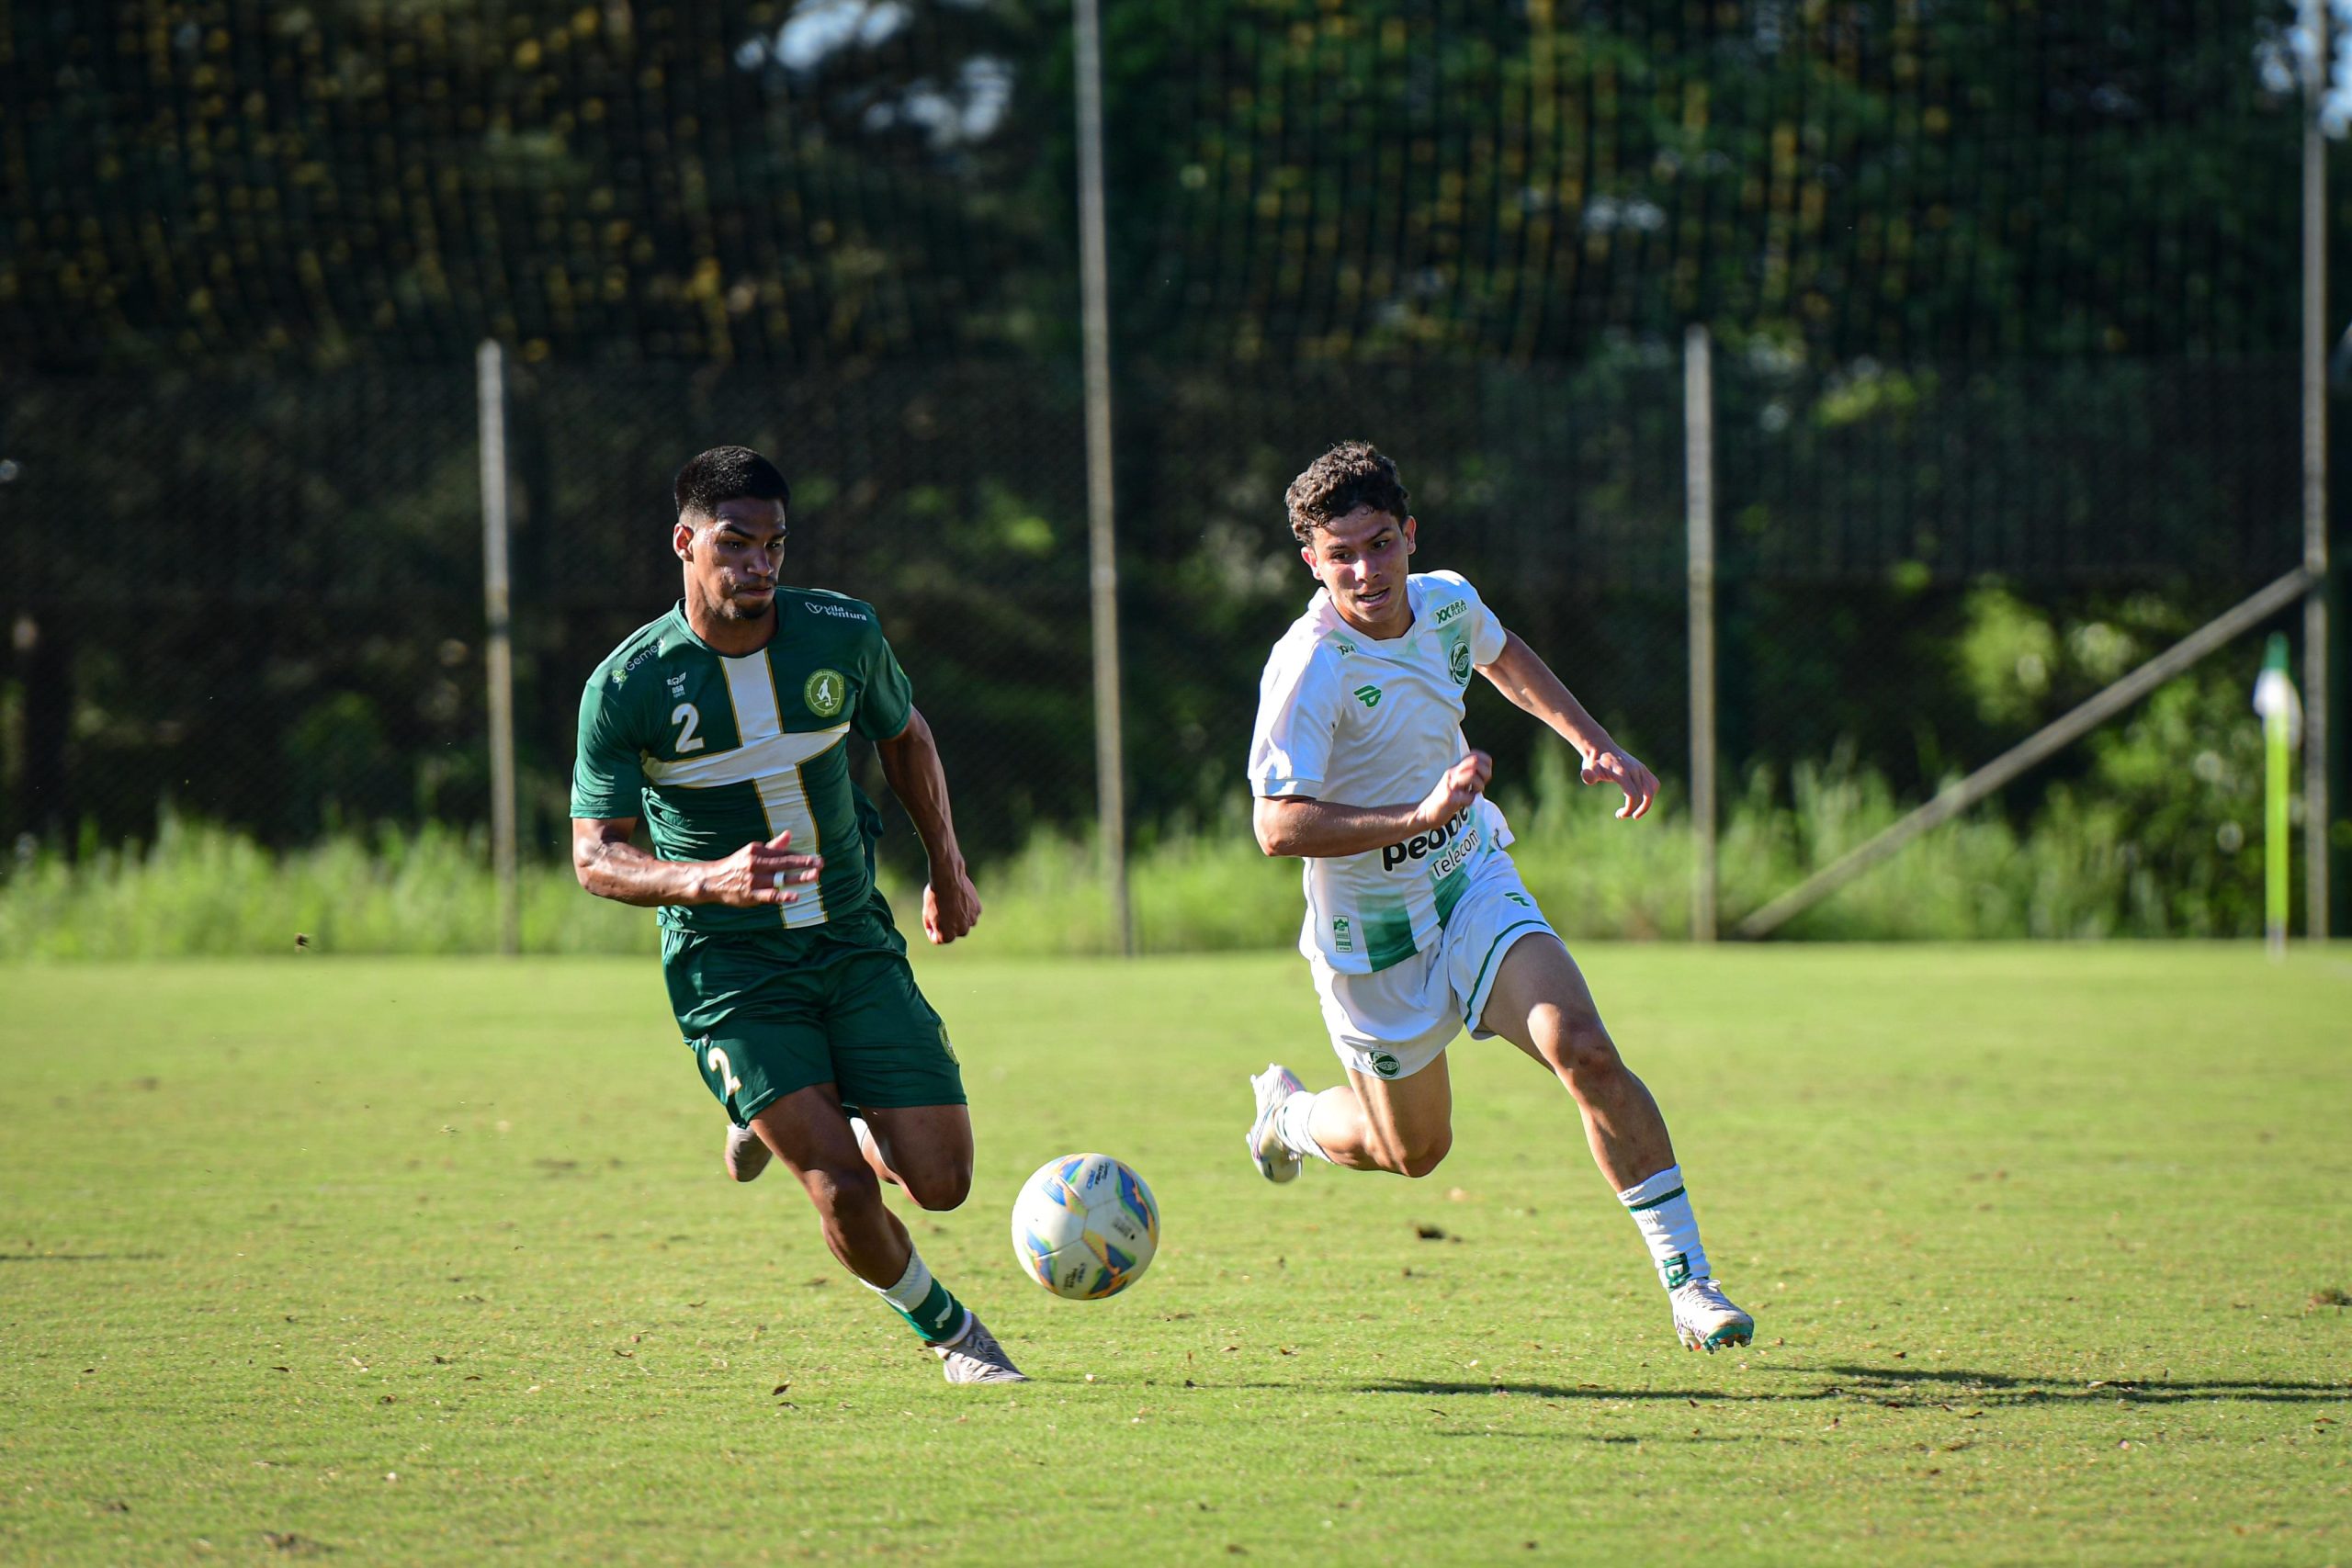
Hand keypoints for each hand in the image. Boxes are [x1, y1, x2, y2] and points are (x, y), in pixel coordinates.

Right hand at [700, 831, 823, 906]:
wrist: (712, 881)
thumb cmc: (736, 865)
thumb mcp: (752, 852)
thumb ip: (773, 846)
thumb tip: (789, 834)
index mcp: (756, 851)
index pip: (782, 853)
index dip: (800, 857)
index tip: (816, 859)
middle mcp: (755, 864)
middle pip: (783, 863)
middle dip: (804, 863)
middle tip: (820, 863)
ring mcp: (753, 880)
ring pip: (779, 879)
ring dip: (798, 878)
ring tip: (814, 877)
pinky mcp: (750, 895)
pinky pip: (769, 896)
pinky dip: (782, 896)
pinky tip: (795, 896)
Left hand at [922, 858, 981, 944]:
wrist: (947, 878)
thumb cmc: (934, 896)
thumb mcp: (927, 914)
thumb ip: (935, 926)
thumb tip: (941, 929)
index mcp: (947, 936)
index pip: (937, 939)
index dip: (931, 928)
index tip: (930, 917)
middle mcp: (961, 932)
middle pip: (952, 931)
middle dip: (947, 923)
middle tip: (940, 908)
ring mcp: (971, 921)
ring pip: (963, 922)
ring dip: (957, 915)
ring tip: (950, 902)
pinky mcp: (978, 910)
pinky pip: (970, 913)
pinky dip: (965, 908)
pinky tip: (958, 898)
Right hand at [1412, 750, 1492, 833]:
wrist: (1426, 812)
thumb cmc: (1445, 799)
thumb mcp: (1456, 783)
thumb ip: (1468, 777)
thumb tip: (1486, 774)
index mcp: (1455, 769)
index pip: (1474, 755)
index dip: (1486, 762)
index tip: (1485, 775)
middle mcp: (1453, 773)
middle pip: (1475, 761)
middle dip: (1485, 773)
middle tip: (1481, 785)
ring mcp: (1451, 784)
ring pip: (1472, 775)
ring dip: (1479, 786)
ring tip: (1473, 793)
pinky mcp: (1450, 797)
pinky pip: (1467, 796)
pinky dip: (1470, 801)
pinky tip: (1464, 804)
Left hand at [1582, 746, 1656, 819]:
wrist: (1601, 748)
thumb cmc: (1594, 762)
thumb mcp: (1588, 769)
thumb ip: (1588, 774)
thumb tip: (1587, 777)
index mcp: (1622, 772)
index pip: (1633, 795)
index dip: (1629, 809)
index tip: (1619, 815)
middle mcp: (1634, 769)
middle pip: (1644, 795)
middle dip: (1636, 809)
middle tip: (1622, 815)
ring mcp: (1640, 768)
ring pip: (1652, 789)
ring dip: (1647, 803)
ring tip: (1636, 813)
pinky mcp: (1643, 768)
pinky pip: (1653, 783)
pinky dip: (1649, 793)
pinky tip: (1639, 798)